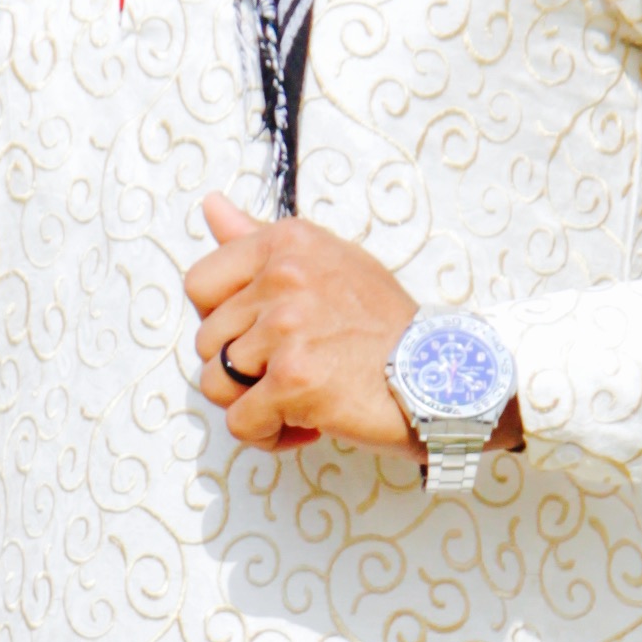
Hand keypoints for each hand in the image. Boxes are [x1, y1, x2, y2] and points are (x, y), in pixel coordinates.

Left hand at [186, 195, 429, 450]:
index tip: (261, 335)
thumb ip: (258, 239)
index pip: (199, 285)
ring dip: (254, 404)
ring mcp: (288, 330)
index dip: (222, 321)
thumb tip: (211, 206)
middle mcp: (284, 278)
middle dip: (241, 369)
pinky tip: (307, 425)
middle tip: (294, 371)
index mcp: (286, 244)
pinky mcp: (294, 381)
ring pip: (215, 385)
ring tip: (300, 398)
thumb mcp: (327, 263)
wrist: (441, 376)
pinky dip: (269, 436)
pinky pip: (241, 423)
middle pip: (205, 341)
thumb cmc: (382, 326)